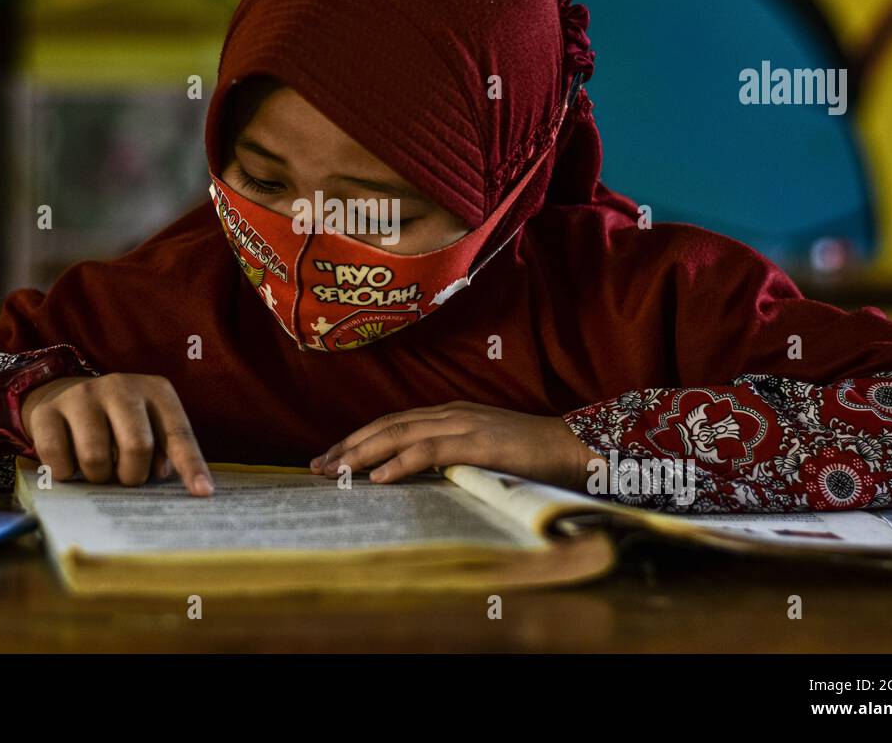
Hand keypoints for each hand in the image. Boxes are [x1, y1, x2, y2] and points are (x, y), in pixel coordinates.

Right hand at [21, 373, 213, 495]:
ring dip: (98, 476)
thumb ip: (166, 452)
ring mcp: (82, 395)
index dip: (191, 466)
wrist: (64, 395)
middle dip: (132, 475)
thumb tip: (173, 482)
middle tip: (125, 478)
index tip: (203, 493)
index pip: (179, 434)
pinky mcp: (47, 411)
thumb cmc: (119, 423)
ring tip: (100, 470)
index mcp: (156, 391)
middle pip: (136, 446)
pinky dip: (66, 474)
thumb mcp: (151, 427)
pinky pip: (57, 458)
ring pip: (95, 456)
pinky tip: (70, 465)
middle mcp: (121, 386)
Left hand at [308, 401, 602, 488]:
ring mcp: (463, 425)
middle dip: (348, 445)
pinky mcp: (478, 443)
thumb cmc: (532, 457)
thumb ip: (451, 459)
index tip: (330, 458)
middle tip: (315, 466)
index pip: (392, 424)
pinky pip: (430, 451)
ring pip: (400, 435)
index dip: (358, 439)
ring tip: (335, 471)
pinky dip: (400, 463)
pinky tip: (378, 478)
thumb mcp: (482, 455)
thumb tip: (418, 478)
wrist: (575, 448)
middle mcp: (450, 414)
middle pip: (387, 425)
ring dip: (362, 453)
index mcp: (449, 415)